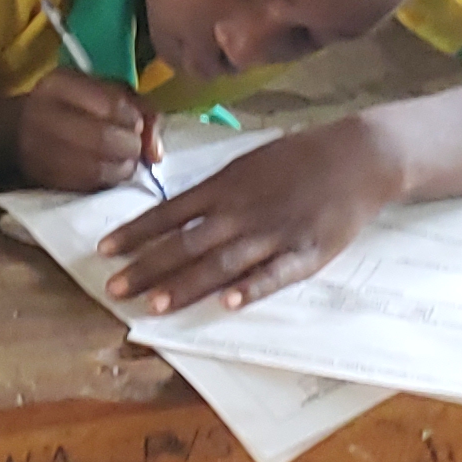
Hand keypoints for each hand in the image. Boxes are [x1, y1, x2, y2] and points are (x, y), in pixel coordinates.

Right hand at [5, 67, 159, 193]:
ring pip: (98, 168)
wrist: (16, 133)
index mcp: (60, 84)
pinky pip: (87, 187)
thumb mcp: (101, 90)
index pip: (113, 103)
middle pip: (106, 138)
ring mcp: (40, 150)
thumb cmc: (71, 106)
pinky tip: (107, 173)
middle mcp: (44, 114)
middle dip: (131, 147)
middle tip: (132, 148)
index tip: (135, 125)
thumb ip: (138, 108)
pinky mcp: (44, 179)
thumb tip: (155, 151)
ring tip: (122, 162)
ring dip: (122, 169)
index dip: (135, 120)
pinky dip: (107, 182)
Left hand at [98, 116, 396, 313]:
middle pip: (186, 243)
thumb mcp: (248, 164)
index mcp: (225, 186)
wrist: (357, 156)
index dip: (135, 233)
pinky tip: (229, 304)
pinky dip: (252, 288)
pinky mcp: (305, 253)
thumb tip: (177, 211)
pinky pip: (274, 275)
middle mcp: (242, 211)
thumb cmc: (298, 158)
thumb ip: (214, 191)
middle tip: (114, 288)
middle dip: (147, 267)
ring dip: (187, 284)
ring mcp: (273, 233)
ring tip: (155, 304)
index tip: (104, 250)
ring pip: (222, 263)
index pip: (169, 213)